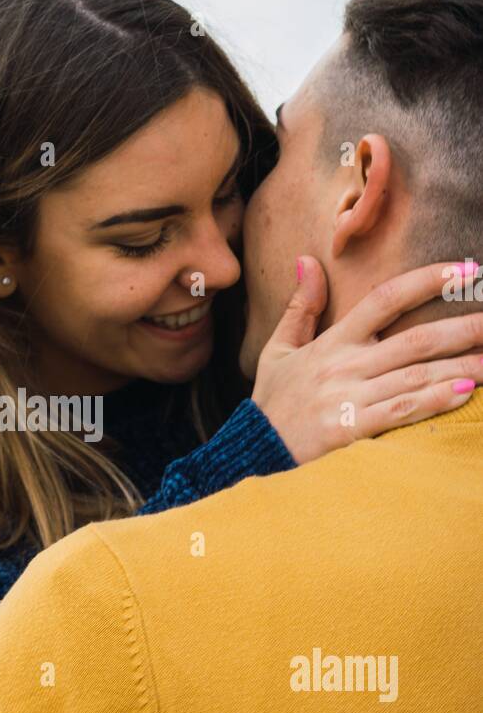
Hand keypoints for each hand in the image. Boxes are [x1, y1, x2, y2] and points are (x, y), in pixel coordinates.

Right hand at [252, 257, 482, 463]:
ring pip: (415, 376)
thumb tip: (307, 260)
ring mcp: (347, 398)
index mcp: (333, 342)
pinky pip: (399, 412)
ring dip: (461, 366)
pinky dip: (433, 401)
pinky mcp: (349, 430)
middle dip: (463, 328)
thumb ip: (300, 306)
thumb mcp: (279, 349)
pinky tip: (463, 392)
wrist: (251, 452)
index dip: (427, 281)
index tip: (467, 270)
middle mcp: (344, 366)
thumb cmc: (272, 402)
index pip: (385, 299)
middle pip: (414, 340)